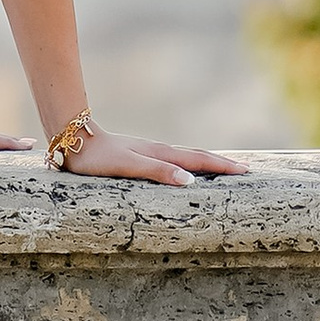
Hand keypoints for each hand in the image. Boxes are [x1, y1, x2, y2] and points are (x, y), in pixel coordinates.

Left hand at [59, 129, 245, 189]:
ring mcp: (149, 151)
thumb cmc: (98, 157)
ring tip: (222, 168)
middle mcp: (158, 150)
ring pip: (185, 156)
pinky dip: (187, 163)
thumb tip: (190, 181)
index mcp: (160, 153)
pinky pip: (172, 159)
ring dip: (206, 162)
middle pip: (196, 156)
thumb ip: (158, 171)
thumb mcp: (129, 166)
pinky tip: (183, 169)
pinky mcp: (139, 155)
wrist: (74, 139)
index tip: (245, 171)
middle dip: (221, 163)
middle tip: (245, 170)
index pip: (198, 160)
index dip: (222, 166)